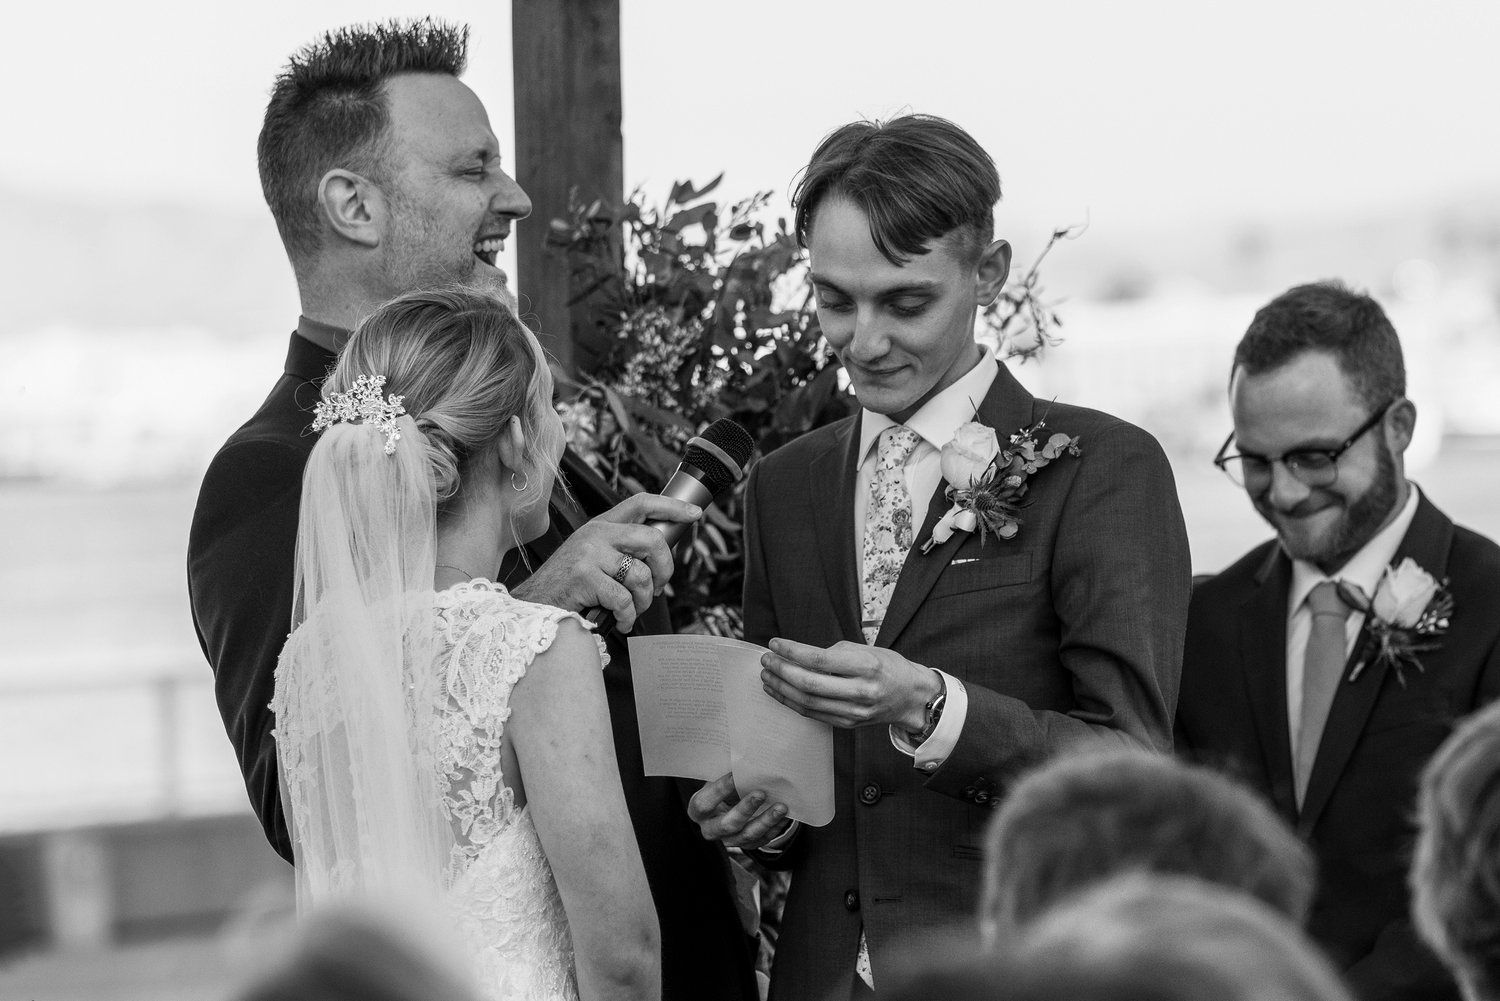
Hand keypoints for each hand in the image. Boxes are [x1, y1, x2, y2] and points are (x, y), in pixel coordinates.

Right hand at [511, 493, 700, 630]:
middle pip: (652, 540)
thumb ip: (620, 549)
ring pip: (641, 575)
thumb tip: (659, 558)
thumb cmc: (567, 586)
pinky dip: (628, 617)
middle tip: (660, 587)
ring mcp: (589, 553)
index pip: (641, 503)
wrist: (533, 605)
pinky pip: (624, 599)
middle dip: (665, 569)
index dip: (671, 506)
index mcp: (601, 525)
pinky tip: (621, 621)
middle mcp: (596, 533)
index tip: (693, 513)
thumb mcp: (592, 555)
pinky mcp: (584, 577)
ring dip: (644, 601)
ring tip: (632, 610)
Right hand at [688, 773, 790, 850]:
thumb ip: (728, 774)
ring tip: (781, 806)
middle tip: (761, 793)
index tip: (734, 774)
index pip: (704, 803)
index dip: (719, 790)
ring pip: (748, 835)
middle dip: (745, 809)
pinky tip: (786, 815)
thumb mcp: (719, 779)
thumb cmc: (724, 787)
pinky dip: (775, 827)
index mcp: (698, 811)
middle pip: (727, 825)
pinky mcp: (747, 845)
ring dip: (766, 821)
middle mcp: (711, 829)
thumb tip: (745, 761)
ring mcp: (729, 840)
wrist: (729, 803)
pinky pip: (762, 839)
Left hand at [760, 638, 939, 729]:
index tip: (775, 643)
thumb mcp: (867, 650)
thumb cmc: (888, 667)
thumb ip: (834, 653)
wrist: (911, 697)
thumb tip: (800, 655)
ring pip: (807, 702)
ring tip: (767, 674)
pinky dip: (791, 702)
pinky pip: (813, 714)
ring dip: (781, 687)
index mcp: (866, 666)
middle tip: (766, 659)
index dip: (792, 651)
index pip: (819, 660)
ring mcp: (854, 711)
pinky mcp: (847, 723)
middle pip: (809, 683)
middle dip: (781, 670)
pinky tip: (779, 691)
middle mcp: (861, 691)